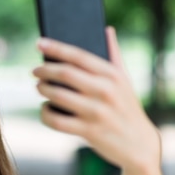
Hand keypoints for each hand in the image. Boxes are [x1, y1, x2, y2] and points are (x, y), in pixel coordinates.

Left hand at [33, 27, 160, 171]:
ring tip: (39, 87)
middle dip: (44, 70)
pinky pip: (57, 120)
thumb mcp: (124, 81)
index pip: (79, 56)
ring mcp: (97, 112)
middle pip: (65, 73)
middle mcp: (105, 91)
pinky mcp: (89, 131)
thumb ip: (114, 55)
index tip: (39, 43)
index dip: (56, 48)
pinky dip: (46, 113)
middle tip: (35, 71)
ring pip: (58, 96)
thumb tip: (106, 29)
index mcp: (112, 75)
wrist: (139, 145)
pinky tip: (45, 109)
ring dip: (43, 89)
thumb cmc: (127, 108)